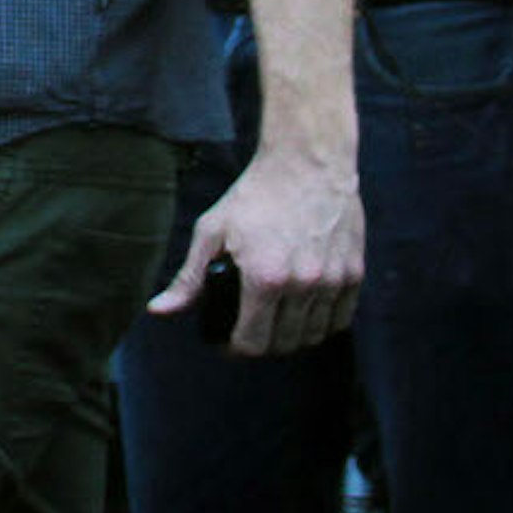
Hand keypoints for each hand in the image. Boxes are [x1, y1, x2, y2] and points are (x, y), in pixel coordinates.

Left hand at [148, 149, 361, 358]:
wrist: (307, 164)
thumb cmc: (255, 196)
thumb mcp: (212, 231)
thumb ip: (189, 278)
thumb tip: (158, 311)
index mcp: (265, 278)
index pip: (252, 343)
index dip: (234, 348)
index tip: (226, 340)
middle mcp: (304, 285)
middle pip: (283, 345)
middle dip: (261, 345)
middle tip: (248, 330)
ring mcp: (333, 282)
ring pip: (313, 337)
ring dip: (292, 337)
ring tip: (274, 322)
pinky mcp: (354, 274)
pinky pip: (340, 320)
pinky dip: (321, 324)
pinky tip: (303, 312)